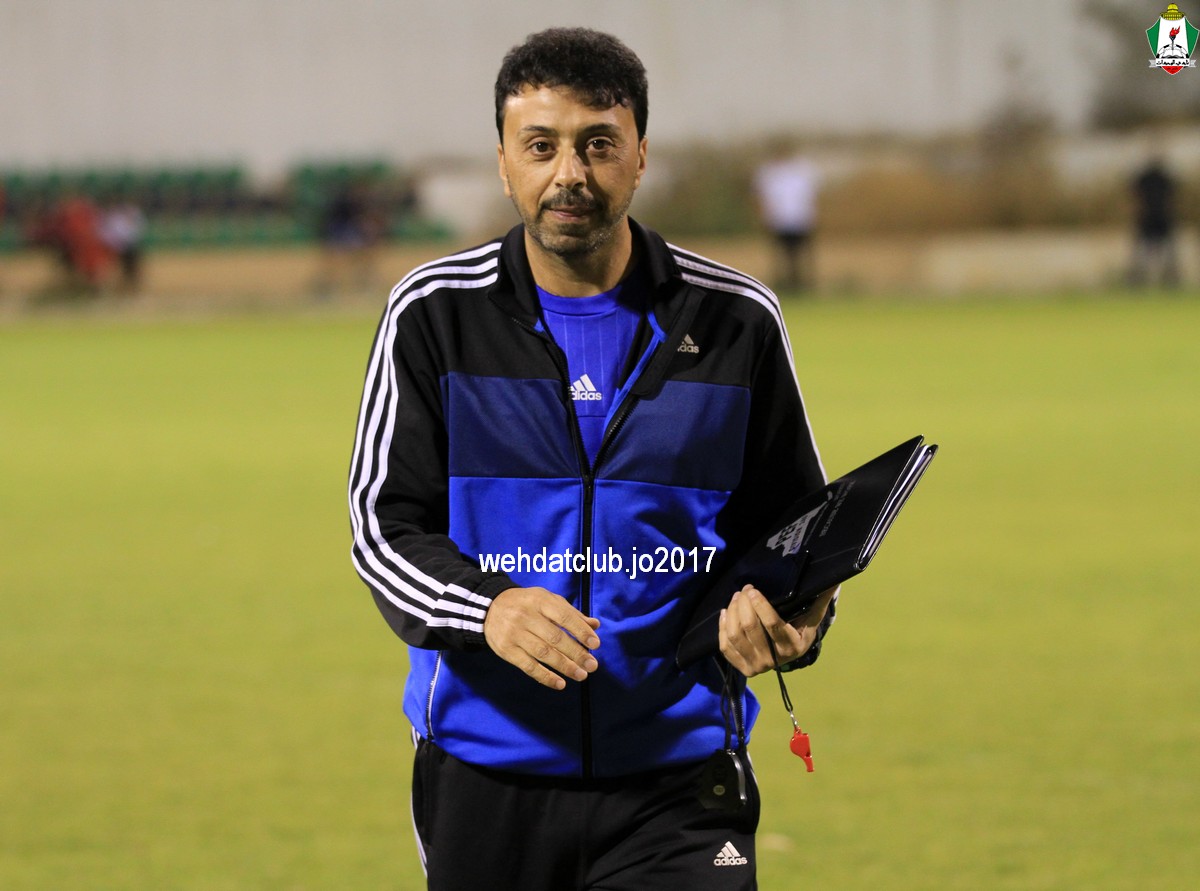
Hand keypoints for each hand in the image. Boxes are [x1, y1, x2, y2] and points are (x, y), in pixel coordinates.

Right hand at [483, 587, 601, 689]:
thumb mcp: (547, 600)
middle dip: (576, 653)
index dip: (581, 631)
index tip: (595, 644)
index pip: (564, 616)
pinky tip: (560, 683)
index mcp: (539, 600)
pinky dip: (545, 677)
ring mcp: (514, 634)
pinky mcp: (506, 650)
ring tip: (581, 675)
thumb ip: (570, 613)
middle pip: (555, 637)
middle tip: (593, 665)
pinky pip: (528, 666)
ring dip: (565, 666)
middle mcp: (526, 616)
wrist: (489, 608)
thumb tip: (595, 625)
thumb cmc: (526, 604)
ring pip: (543, 653)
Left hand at [718, 584, 836, 676]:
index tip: (753, 590)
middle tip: (744, 590)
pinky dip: (722, 628)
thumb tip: (833, 581)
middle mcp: (774, 661)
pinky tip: (725, 612)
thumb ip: (819, 601)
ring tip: (735, 598)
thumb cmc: (799, 631)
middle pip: (750, 629)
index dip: (760, 606)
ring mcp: (756, 667)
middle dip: (743, 605)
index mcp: (792, 647)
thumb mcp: (811, 619)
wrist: (787, 655)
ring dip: (732, 613)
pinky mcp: (742, 669)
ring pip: (735, 636)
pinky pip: (725, 647)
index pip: (772, 625)